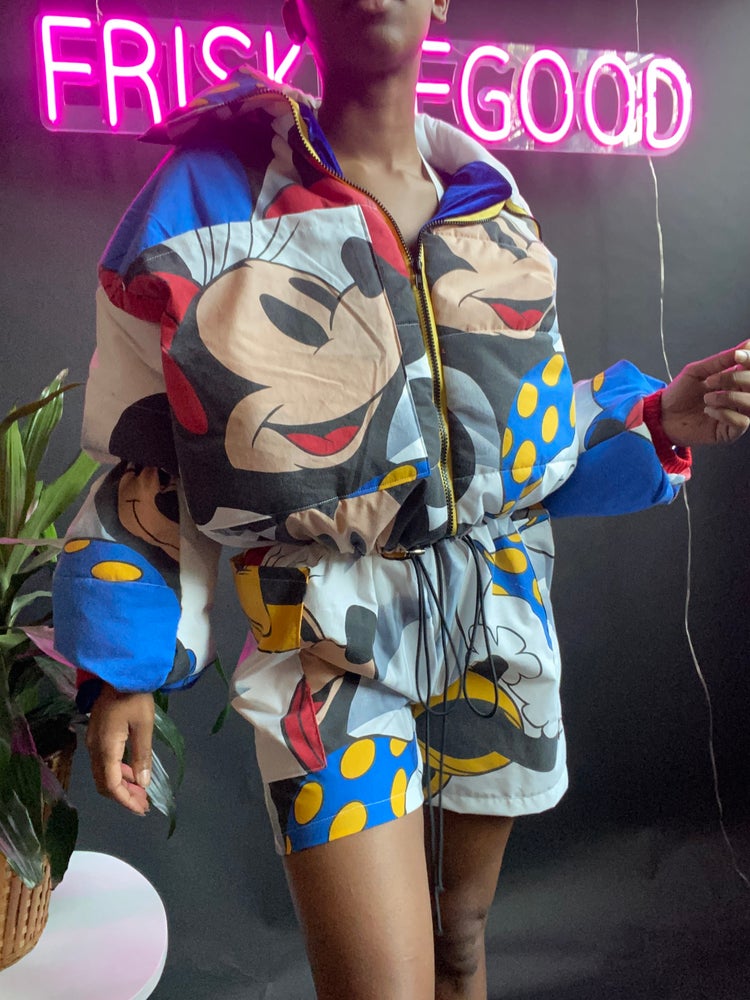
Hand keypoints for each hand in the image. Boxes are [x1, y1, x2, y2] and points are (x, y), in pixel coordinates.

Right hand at [86, 683, 154, 815]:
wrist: (119, 670)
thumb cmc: (135, 697)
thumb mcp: (144, 726)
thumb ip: (142, 755)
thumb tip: (142, 783)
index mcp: (106, 747)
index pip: (111, 784)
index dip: (125, 800)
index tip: (142, 809)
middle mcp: (95, 747)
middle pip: (104, 782)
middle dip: (123, 796)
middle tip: (143, 803)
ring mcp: (93, 740)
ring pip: (104, 773)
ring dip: (121, 784)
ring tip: (141, 791)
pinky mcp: (97, 733)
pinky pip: (105, 761)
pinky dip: (118, 771)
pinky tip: (133, 771)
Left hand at [659, 341, 749, 446]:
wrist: (662, 416)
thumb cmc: (679, 394)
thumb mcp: (698, 371)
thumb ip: (722, 360)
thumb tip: (747, 344)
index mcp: (735, 380)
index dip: (749, 360)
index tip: (738, 356)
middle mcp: (739, 397)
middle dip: (737, 379)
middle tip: (711, 380)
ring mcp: (736, 414)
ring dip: (729, 397)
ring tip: (707, 398)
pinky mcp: (730, 432)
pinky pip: (742, 422)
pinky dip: (725, 413)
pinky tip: (709, 411)